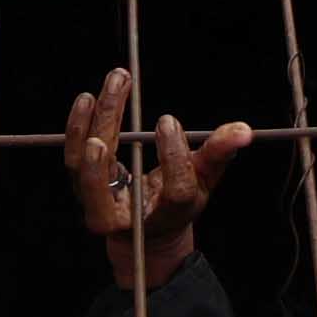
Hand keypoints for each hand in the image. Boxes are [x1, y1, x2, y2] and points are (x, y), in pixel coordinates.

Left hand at [62, 68, 251, 287]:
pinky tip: (87, 99)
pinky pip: (72, 159)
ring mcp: (98, 206)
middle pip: (109, 179)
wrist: (144, 232)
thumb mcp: (204, 180)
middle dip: (112, 124)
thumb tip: (244, 130)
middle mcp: (127, 218)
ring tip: (107, 86)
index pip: (174, 190)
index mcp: (168, 216)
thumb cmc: (177, 201)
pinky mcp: (82, 190)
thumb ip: (219, 154)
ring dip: (92, 122)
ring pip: (83, 167)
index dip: (173, 157)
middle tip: (123, 83)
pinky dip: (77, 128)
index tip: (168, 121)